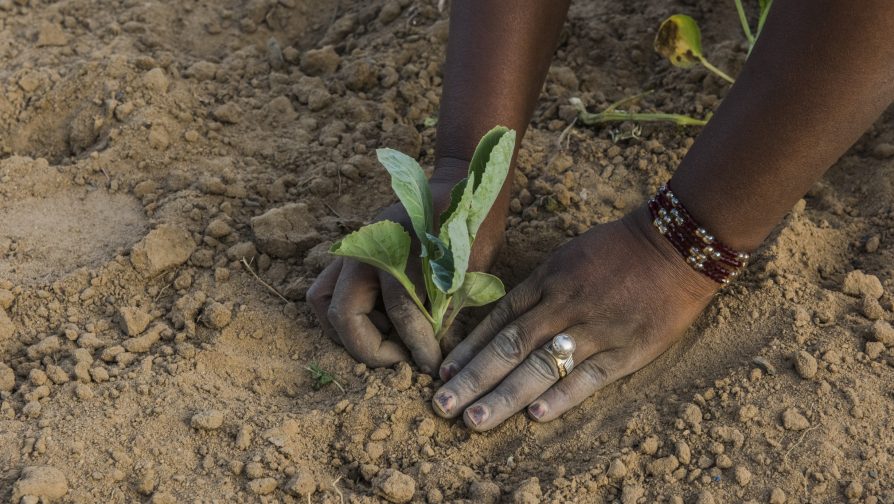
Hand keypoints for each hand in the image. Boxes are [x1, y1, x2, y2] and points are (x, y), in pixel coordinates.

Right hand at [307, 161, 506, 374]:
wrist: (459, 186)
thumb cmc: (468, 227)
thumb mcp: (467, 272)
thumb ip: (447, 314)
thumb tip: (436, 360)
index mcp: (401, 248)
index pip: (402, 314)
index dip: (419, 348)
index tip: (432, 366)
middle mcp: (365, 250)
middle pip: (345, 315)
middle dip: (373, 349)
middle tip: (404, 361)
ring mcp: (352, 251)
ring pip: (324, 303)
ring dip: (349, 332)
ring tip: (386, 342)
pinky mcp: (349, 255)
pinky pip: (326, 291)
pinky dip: (344, 314)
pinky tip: (377, 324)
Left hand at [431, 205, 720, 429]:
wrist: (676, 245)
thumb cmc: (618, 249)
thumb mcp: (568, 256)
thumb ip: (539, 288)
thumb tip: (508, 318)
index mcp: (546, 281)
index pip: (498, 320)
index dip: (469, 348)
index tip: (442, 372)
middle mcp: (563, 306)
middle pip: (509, 347)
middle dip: (472, 378)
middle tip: (441, 405)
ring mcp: (594, 329)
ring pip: (540, 366)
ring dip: (504, 396)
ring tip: (474, 420)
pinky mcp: (626, 349)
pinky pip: (589, 377)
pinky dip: (562, 397)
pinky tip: (536, 416)